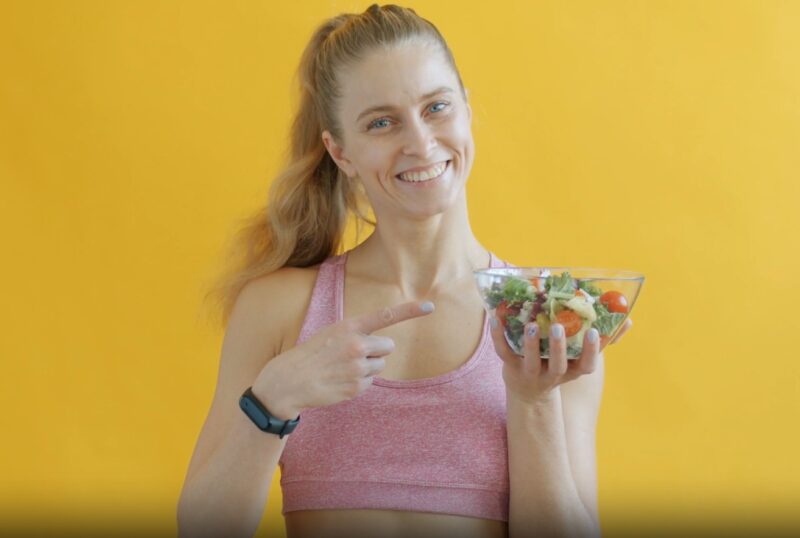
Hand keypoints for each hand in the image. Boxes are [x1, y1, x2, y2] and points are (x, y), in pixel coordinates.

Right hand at [252, 300, 434, 418]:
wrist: (290, 381)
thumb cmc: (312, 354)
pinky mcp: (357, 387)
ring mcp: (358, 367)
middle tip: (352, 354)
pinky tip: (341, 380)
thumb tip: (382, 344)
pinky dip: (360, 382)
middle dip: (376, 350)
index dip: (410, 311)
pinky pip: (371, 381)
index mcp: (349, 326)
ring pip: (380, 365)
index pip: (385, 315)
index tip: (430, 306)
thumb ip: (355, 333)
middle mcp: (357, 345)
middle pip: (388, 346)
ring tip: (343, 368)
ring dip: (368, 367)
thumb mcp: (331, 333)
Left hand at [489, 317, 632, 405]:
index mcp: (572, 371)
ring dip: (530, 344)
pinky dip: (498, 336)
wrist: (529, 391)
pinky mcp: (510, 368)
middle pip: (558, 365)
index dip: (592, 351)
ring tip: (531, 325)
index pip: (586, 365)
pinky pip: (503, 352)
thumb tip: (628, 319)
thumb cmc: (558, 364)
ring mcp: (531, 373)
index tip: (595, 332)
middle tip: (558, 326)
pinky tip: (496, 319)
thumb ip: (601, 338)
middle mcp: (552, 374)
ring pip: (530, 361)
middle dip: (559, 347)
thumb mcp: (578, 356)